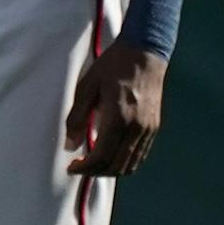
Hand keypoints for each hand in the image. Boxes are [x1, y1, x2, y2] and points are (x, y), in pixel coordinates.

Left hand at [65, 41, 167, 176]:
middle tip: (79, 167)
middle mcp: (137, 128)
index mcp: (119, 118)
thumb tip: (70, 145)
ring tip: (93, 164)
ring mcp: (148, 129)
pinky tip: (110, 154)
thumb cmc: (113, 66)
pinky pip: (139, 155)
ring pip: (130, 165)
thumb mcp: (87, 86)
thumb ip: (77, 117)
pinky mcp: (154, 127)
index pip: (102, 157)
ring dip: (110, 171)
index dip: (85, 168)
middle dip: (95, 172)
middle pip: (116, 166)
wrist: (145, 52)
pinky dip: (124, 162)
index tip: (71, 167)